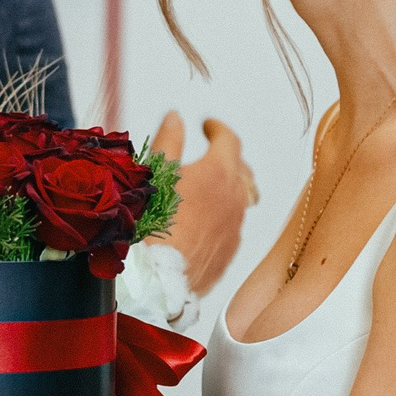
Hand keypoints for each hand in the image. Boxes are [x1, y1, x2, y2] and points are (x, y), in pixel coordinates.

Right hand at [147, 112, 253, 294]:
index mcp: (218, 172)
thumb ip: (168, 141)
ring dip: (229, 187)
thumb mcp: (156, 173)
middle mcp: (235, 198)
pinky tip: (205, 219)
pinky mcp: (229, 250)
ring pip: (241, 199)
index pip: (229, 139)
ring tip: (210, 186)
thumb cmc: (153, 225)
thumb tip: (175, 118)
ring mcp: (235, 226)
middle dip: (229, 156)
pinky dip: (223, 215)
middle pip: (242, 168)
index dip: (218, 129)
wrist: (159, 277)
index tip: (208, 126)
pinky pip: (233, 225)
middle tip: (212, 152)